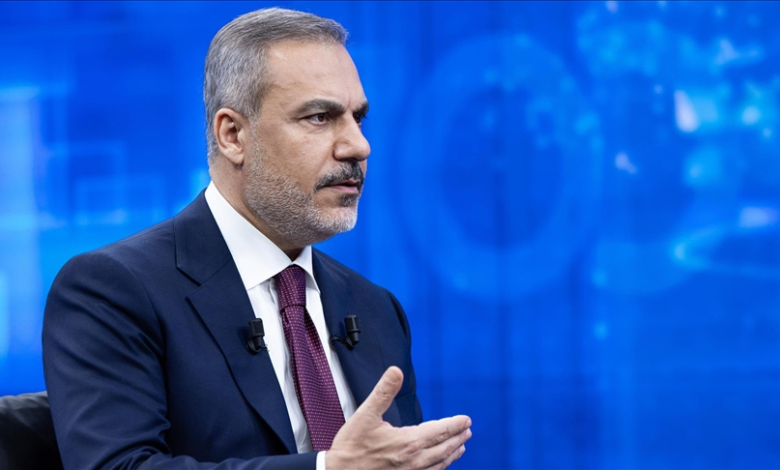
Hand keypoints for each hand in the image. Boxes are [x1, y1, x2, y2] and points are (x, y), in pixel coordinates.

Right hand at [326, 366, 471, 469]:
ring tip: (460, 448)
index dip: (455, 424)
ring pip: (439, 464)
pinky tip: (441, 466)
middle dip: (458, 438)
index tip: (466, 420)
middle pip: (444, 448)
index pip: (440, 431)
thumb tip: (396, 372)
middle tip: (467, 431)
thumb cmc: (351, 447)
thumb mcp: (365, 414)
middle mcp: (414, 460)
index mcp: (408, 441)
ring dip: (452, 454)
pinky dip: (440, 468)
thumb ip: (384, 392)